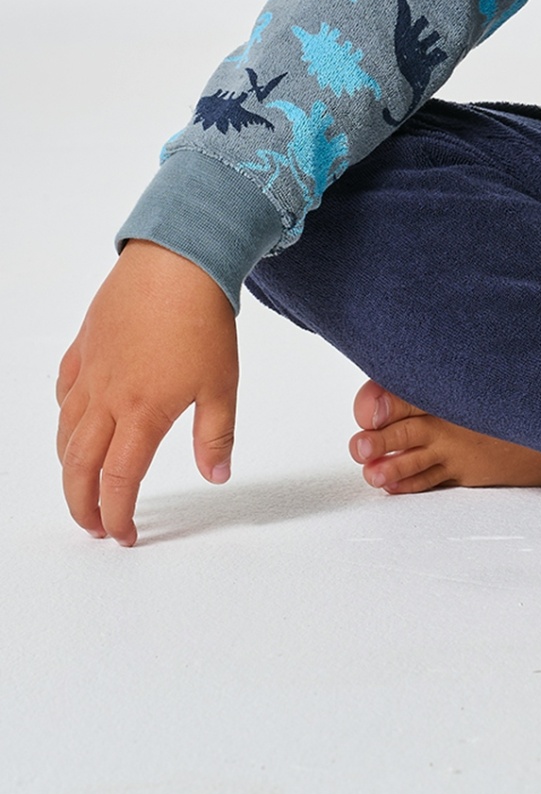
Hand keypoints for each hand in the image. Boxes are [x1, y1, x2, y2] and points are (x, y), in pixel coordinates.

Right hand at [55, 240, 238, 545]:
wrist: (179, 259)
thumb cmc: (203, 318)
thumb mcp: (222, 383)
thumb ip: (215, 436)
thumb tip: (216, 476)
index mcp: (142, 412)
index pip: (119, 481)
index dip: (118, 515)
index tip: (125, 534)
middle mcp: (107, 397)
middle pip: (79, 466)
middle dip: (81, 505)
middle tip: (93, 526)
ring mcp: (91, 370)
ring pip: (65, 431)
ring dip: (69, 466)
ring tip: (83, 484)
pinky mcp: (85, 345)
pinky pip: (64, 391)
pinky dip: (65, 416)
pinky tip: (76, 421)